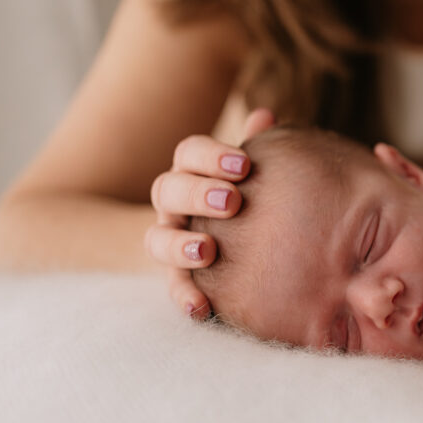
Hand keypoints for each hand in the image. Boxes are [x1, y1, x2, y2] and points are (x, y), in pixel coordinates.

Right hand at [144, 108, 275, 317]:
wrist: (231, 243)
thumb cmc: (250, 197)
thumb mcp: (255, 174)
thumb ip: (261, 147)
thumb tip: (266, 115)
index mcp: (194, 171)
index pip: (189, 153)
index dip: (212, 156)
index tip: (243, 165)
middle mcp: (174, 204)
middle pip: (168, 189)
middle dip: (197, 193)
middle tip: (232, 201)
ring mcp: (170, 240)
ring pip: (157, 238)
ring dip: (179, 245)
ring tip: (207, 251)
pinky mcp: (177, 277)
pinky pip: (172, 287)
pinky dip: (184, 296)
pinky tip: (201, 308)